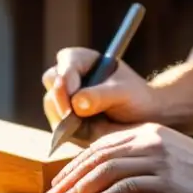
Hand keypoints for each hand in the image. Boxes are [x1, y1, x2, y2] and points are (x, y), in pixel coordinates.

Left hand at [40, 123, 192, 192]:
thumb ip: (133, 157)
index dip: (74, 165)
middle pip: (96, 158)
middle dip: (69, 179)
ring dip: (77, 192)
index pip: (98, 147)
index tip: (58, 183)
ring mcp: (154, 159)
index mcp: (142, 132)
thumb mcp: (160, 152)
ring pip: (104, 172)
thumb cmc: (192, 168)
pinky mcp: (162, 181)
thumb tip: (101, 176)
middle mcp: (145, 141)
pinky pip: (121, 190)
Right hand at [42, 47, 158, 142]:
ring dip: (64, 117)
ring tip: (88, 126)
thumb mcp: (123, 93)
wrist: (142, 118)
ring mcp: (62, 96)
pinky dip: (67, 131)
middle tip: (73, 118)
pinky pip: (56, 125)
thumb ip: (101, 96)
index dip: (67, 81)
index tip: (73, 102)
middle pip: (51, 80)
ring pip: (51, 104)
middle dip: (61, 99)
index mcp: (82, 59)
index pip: (67, 63)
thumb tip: (76, 103)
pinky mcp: (62, 118)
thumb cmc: (135, 97)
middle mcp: (68, 74)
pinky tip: (86, 134)